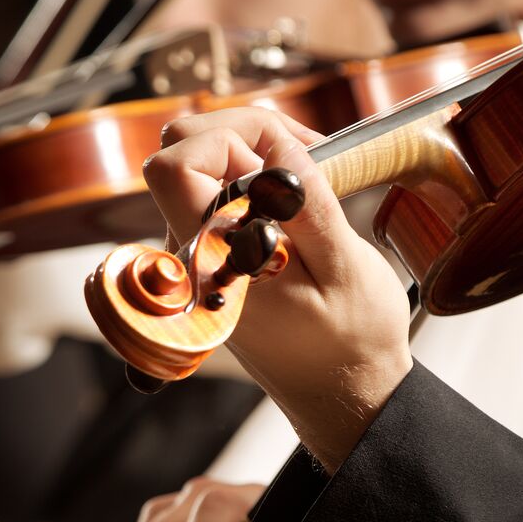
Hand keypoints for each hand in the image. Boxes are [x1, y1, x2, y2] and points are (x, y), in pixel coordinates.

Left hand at [147, 107, 412, 468]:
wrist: (339, 389)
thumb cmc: (348, 340)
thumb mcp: (346, 270)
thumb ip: (308, 205)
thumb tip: (277, 146)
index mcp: (214, 260)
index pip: (174, 167)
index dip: (226, 140)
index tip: (283, 158)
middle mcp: (192, 253)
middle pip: (179, 151)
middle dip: (241, 133)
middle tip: (303, 155)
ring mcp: (197, 251)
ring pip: (199, 166)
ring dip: (253, 154)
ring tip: (309, 179)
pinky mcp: (212, 251)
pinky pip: (216, 191)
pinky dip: (255, 177)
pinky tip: (296, 197)